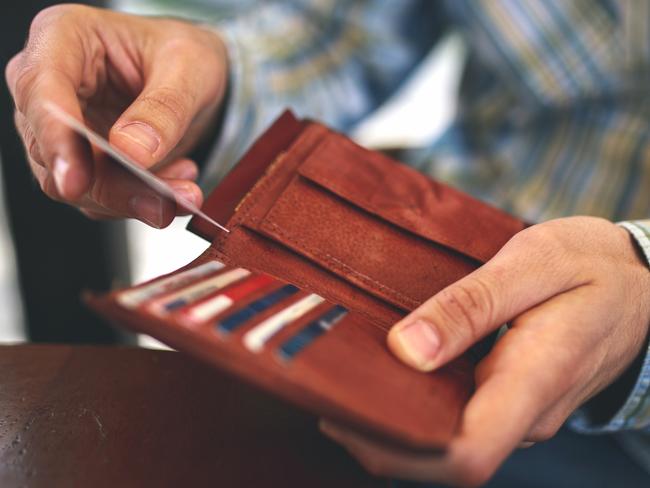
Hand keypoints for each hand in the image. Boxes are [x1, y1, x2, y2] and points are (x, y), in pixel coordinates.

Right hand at [5, 5, 228, 226]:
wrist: (195, 80)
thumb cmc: (184, 56)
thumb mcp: (190, 67)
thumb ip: (164, 108)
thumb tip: (131, 150)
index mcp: (63, 38)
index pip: (41, 91)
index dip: (56, 138)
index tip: (76, 181)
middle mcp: (49, 86)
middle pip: (55, 151)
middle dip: (112, 186)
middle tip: (164, 202)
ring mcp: (60, 131)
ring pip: (77, 186)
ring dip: (133, 199)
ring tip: (184, 192)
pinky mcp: (82, 165)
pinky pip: (101, 198)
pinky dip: (141, 200)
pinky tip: (176, 183)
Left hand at [320, 217, 649, 485]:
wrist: (642, 281)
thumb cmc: (590, 264)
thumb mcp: (532, 263)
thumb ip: (470, 306)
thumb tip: (406, 350)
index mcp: (534, 380)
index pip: (465, 454)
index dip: (397, 448)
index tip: (344, 412)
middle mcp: (525, 413)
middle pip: (442, 458)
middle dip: (379, 439)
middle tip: (327, 393)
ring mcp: (520, 411)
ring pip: (448, 442)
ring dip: (393, 426)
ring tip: (347, 383)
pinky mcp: (512, 400)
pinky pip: (459, 420)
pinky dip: (416, 409)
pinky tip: (386, 378)